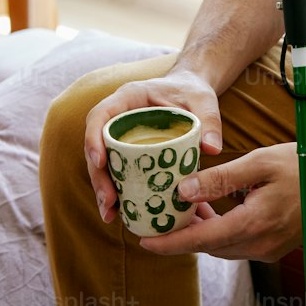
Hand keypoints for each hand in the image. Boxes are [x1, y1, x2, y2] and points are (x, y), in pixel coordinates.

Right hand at [84, 69, 221, 225]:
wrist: (191, 90)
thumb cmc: (193, 92)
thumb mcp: (204, 102)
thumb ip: (209, 121)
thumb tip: (212, 150)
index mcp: (129, 97)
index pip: (100, 115)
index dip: (94, 138)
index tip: (100, 162)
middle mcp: (118, 116)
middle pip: (96, 145)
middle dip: (99, 175)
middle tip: (109, 200)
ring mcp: (120, 134)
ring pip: (102, 162)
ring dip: (103, 188)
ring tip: (111, 215)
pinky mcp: (126, 150)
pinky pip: (115, 170)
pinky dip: (115, 190)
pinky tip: (119, 213)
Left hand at [138, 143, 305, 262]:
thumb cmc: (305, 166)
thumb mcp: (259, 163)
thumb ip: (220, 179)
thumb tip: (182, 190)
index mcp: (253, 225)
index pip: (199, 241)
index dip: (168, 243)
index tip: (143, 240)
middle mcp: (259, 246)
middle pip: (208, 247)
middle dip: (181, 234)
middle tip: (159, 212)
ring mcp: (269, 250)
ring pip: (222, 247)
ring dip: (201, 231)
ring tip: (183, 205)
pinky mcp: (274, 247)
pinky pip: (238, 244)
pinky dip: (220, 230)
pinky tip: (213, 208)